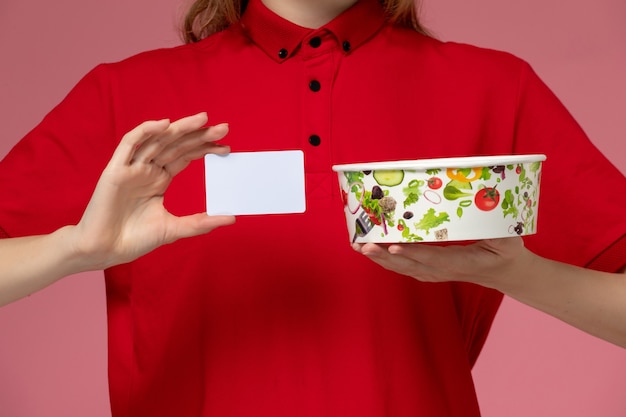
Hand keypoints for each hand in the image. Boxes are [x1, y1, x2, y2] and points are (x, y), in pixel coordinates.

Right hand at [72, 112, 235, 268]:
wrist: (104, 251)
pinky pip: (130, 144)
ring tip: (204, 120)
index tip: (227, 148)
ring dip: (180, 128)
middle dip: (200, 135)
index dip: (205, 149)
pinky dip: (146, 131)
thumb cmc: (134, 239)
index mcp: (160, 180)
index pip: (186, 156)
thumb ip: (201, 223)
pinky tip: (165, 124)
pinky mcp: (116, 170)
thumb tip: (232, 219)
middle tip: (224, 128)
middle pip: (176, 145)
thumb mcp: (174, 229)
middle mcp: (147, 170)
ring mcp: (132, 168)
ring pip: (158, 140)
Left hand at [353, 237, 529, 288]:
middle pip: (409, 265)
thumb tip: (488, 208)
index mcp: (463, 263)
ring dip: (378, 257)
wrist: (504, 273)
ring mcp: (433, 272)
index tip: (394, 246)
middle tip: (363, 244)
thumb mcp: (510, 241)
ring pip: (402, 267)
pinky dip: (384, 258)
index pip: (434, 259)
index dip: (413, 253)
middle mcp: (443, 271)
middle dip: (384, 255)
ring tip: (358, 245)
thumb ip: (499, 231)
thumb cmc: (507, 253)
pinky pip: (402, 266)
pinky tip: (368, 249)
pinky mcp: (428, 270)